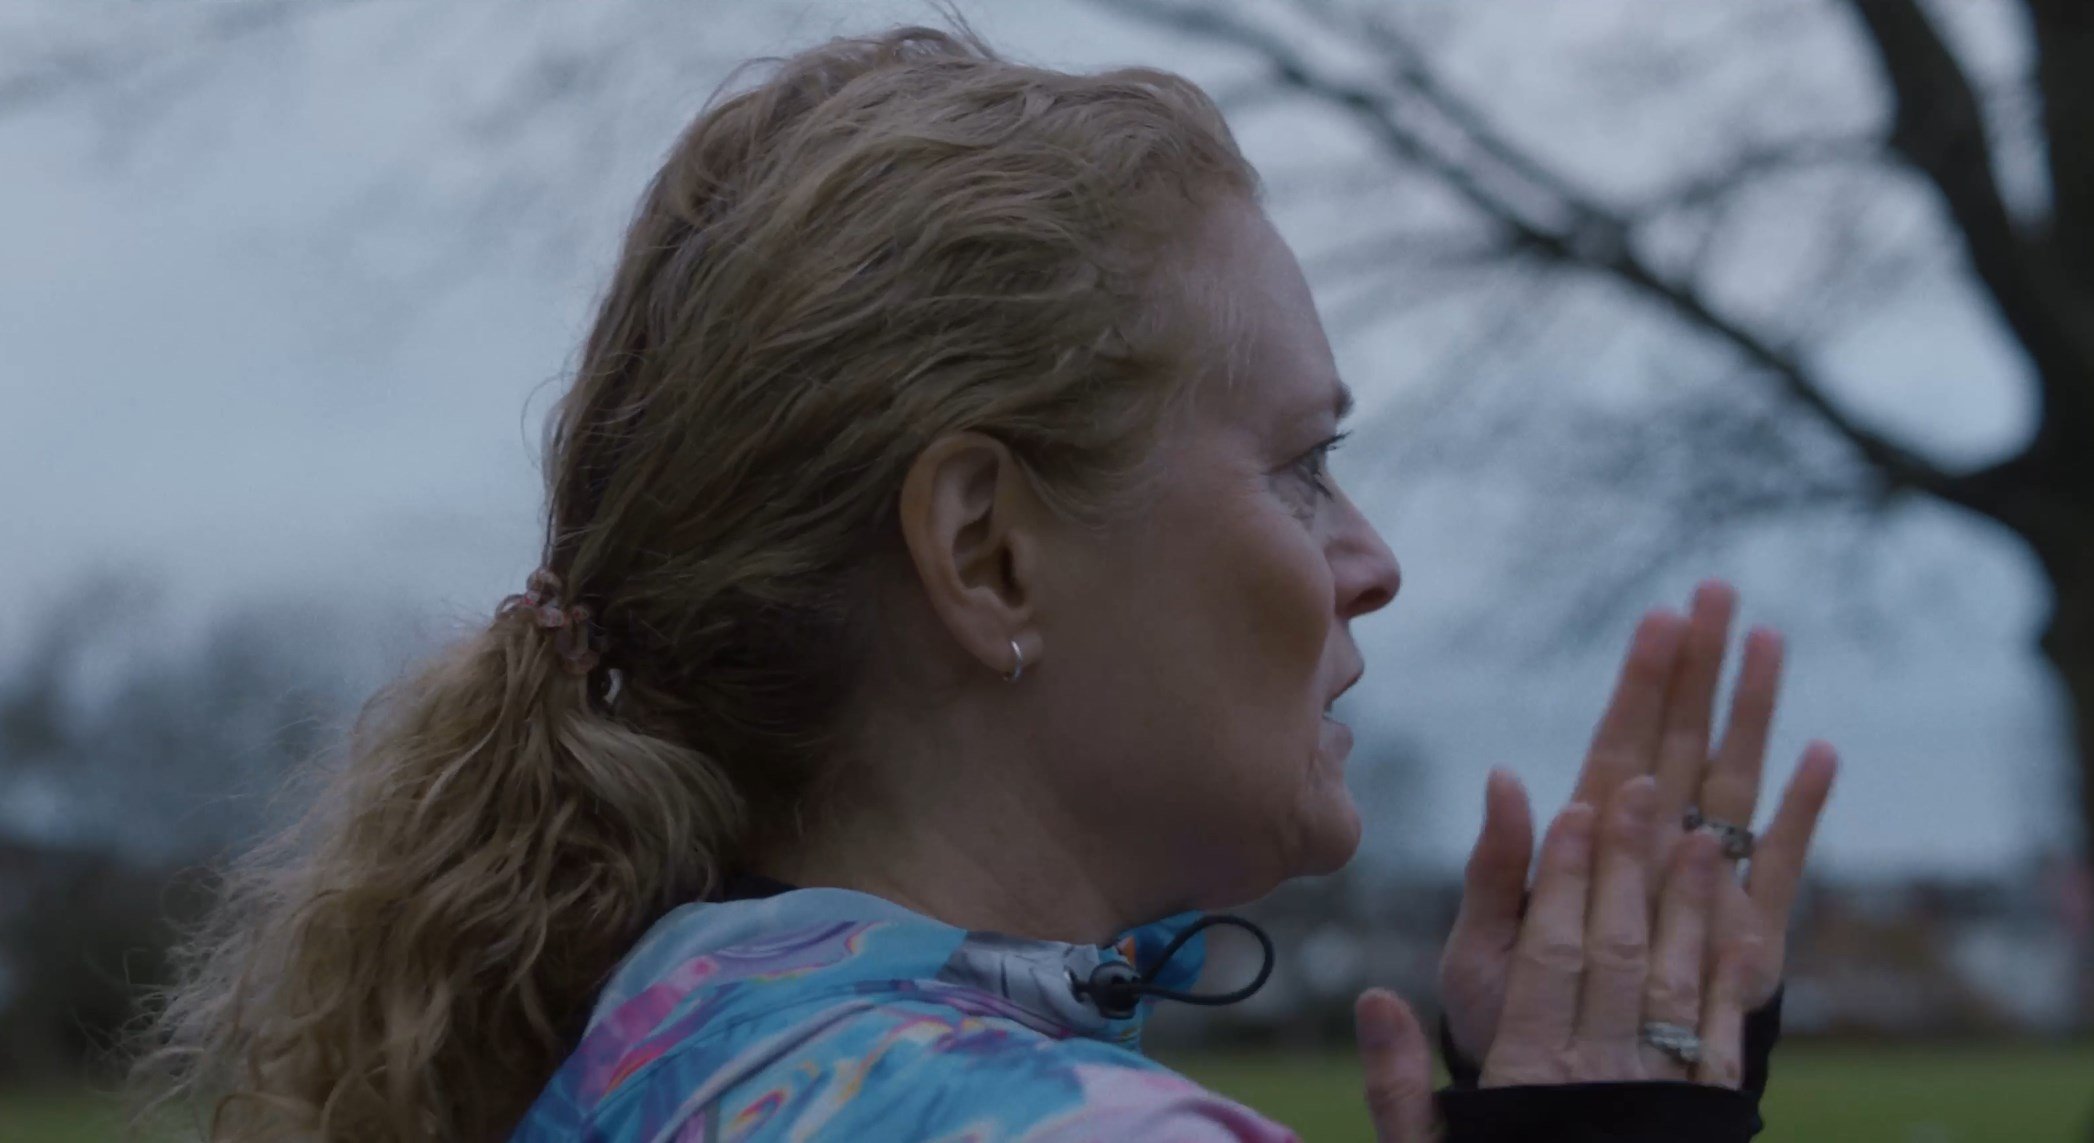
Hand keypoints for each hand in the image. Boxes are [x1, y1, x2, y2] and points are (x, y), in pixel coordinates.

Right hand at [1353, 778, 1751, 1139]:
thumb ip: (1396, 1087)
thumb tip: (1376, 999)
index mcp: (1531, 1076)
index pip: (1549, 956)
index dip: (1562, 881)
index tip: (1569, 811)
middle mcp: (1601, 1075)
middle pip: (1616, 950)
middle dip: (1623, 864)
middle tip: (1635, 785)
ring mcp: (1661, 1096)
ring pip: (1676, 980)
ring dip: (1687, 903)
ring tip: (1695, 830)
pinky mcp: (1708, 1118)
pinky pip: (1723, 1034)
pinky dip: (1730, 973)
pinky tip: (1738, 922)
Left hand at [1440, 581, 1837, 1064]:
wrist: (1565, 1082)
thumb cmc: (1516, 1009)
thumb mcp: (1487, 939)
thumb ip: (1497, 863)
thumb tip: (1504, 775)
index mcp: (1587, 835)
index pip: (1618, 740)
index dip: (1640, 680)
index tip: (1660, 618)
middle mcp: (1650, 841)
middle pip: (1681, 737)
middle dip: (1699, 666)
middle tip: (1717, 591)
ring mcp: (1703, 877)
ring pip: (1732, 776)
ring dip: (1751, 710)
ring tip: (1768, 640)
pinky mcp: (1747, 928)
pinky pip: (1780, 857)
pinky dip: (1801, 808)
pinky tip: (1822, 754)